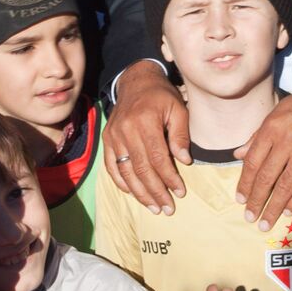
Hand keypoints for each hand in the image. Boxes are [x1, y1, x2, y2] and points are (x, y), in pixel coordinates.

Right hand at [103, 61, 190, 214]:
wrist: (136, 81)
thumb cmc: (161, 96)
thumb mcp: (178, 109)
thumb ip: (180, 135)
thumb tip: (184, 161)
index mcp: (145, 121)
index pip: (158, 158)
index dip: (169, 178)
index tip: (180, 192)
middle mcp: (126, 130)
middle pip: (141, 169)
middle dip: (156, 192)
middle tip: (168, 208)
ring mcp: (113, 136)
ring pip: (126, 172)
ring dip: (140, 193)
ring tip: (154, 207)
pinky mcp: (107, 139)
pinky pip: (111, 166)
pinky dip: (121, 182)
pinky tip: (133, 193)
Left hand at [234, 74, 291, 230]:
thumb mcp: (278, 111)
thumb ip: (257, 135)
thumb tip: (239, 154)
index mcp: (272, 129)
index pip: (253, 162)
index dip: (245, 183)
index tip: (239, 199)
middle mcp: (287, 143)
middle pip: (267, 178)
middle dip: (256, 201)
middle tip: (249, 217)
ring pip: (285, 187)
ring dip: (273, 208)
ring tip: (265, 223)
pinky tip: (287, 212)